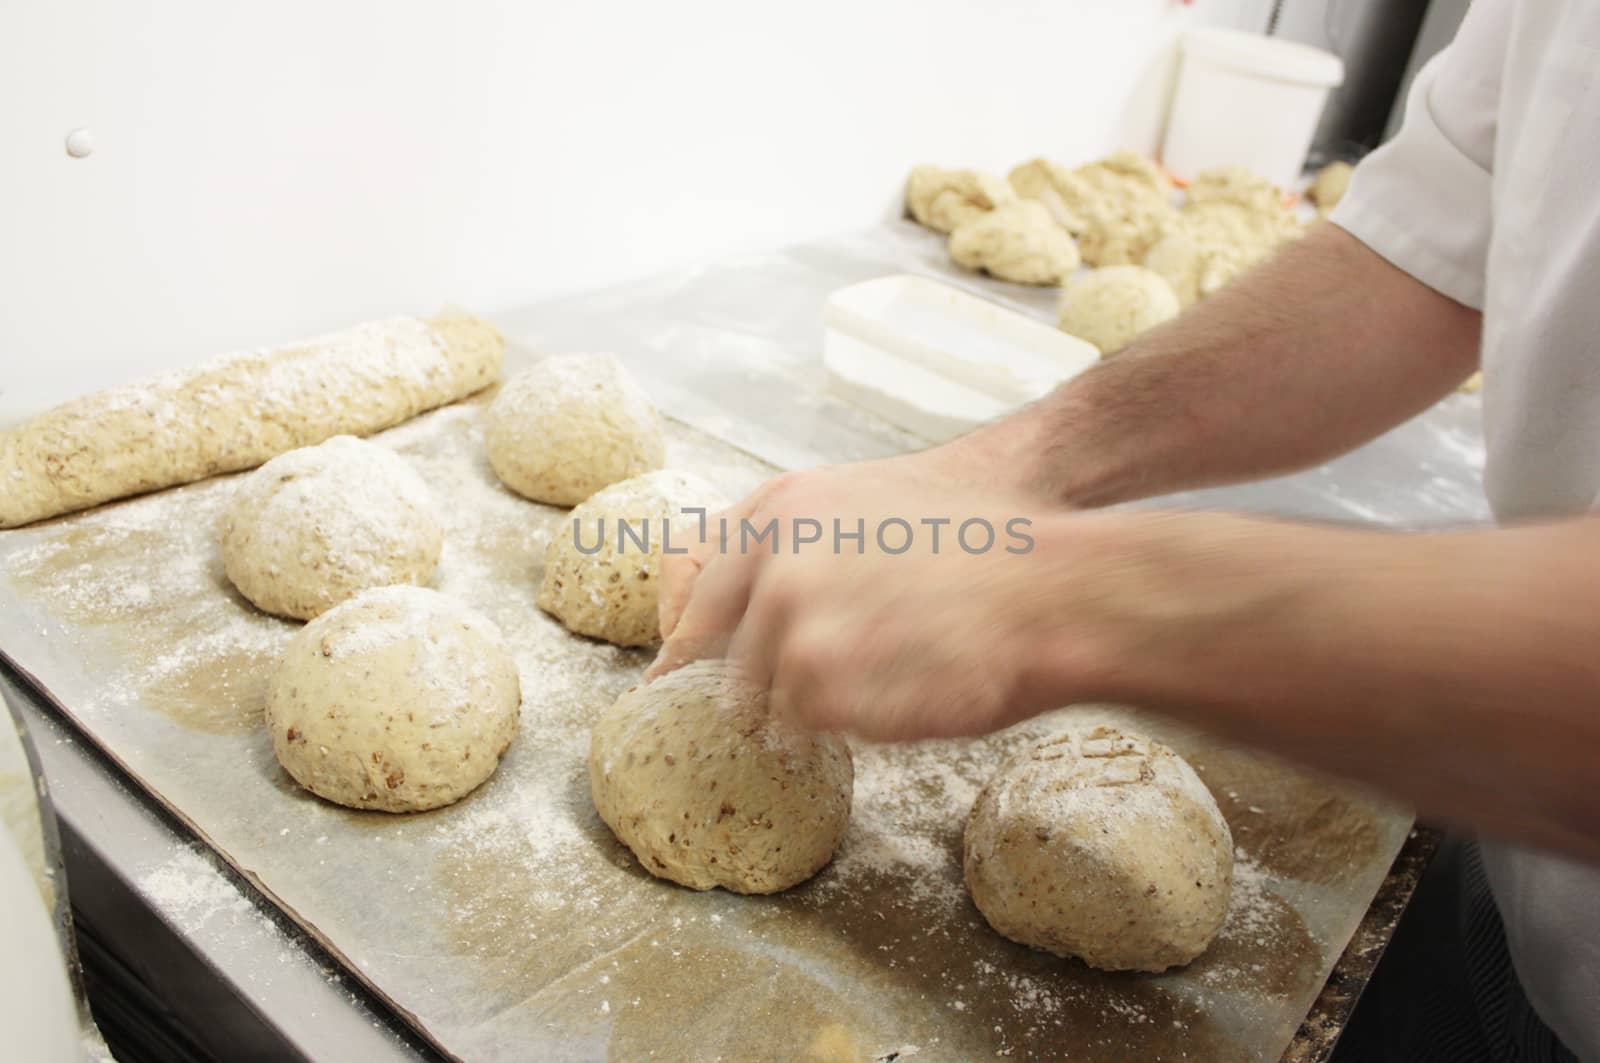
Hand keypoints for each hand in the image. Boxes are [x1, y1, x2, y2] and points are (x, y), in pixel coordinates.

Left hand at [649, 452, 1080, 739]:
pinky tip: (895, 694)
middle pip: (715, 650)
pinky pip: (802, 730)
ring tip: (880, 677)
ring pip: (757, 698)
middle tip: (802, 685)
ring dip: (800, 705)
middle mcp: (771, 561)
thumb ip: (799, 543)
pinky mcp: (816, 687)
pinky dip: (839, 728)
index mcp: (780, 507)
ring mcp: (790, 626)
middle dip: (749, 676)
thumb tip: (747, 603)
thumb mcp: (873, 506)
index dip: (690, 633)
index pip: (694, 585)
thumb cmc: (983, 547)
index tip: (679, 665)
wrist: (1054, 588)